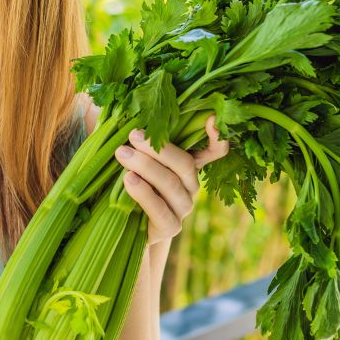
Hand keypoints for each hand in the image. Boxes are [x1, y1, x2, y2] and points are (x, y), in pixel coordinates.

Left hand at [114, 114, 229, 244]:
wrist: (124, 228)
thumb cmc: (130, 183)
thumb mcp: (135, 159)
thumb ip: (139, 141)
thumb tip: (123, 112)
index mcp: (187, 166)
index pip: (214, 151)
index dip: (216, 137)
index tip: (211, 119)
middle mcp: (190, 185)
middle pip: (184, 163)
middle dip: (158, 147)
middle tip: (133, 135)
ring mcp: (182, 207)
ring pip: (170, 183)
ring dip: (146, 166)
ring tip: (122, 153)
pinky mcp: (170, 227)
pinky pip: (160, 210)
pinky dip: (144, 193)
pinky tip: (129, 180)